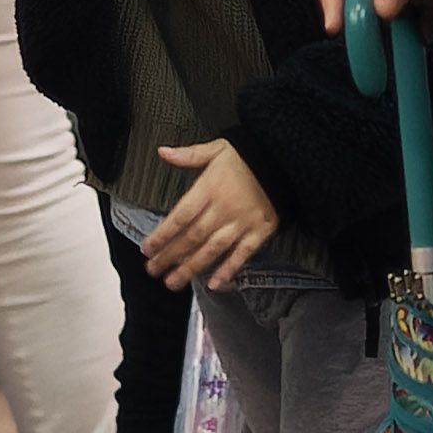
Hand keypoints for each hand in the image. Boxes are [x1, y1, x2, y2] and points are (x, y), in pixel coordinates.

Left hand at [142, 141, 279, 292]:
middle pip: (193, 237)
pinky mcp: (260, 231)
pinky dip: (229, 269)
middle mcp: (224, 208)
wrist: (286, 159)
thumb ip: (189, 154)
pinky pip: (242, 254)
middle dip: (171, 256)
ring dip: (192, 267)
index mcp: (211, 187)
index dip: (163, 234)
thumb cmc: (248, 155)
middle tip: (153, 271)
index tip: (147, 249)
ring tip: (173, 282)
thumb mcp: (217, 149)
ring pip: (213, 249)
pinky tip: (215, 283)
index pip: (181, 216)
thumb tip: (162, 151)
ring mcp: (243, 222)